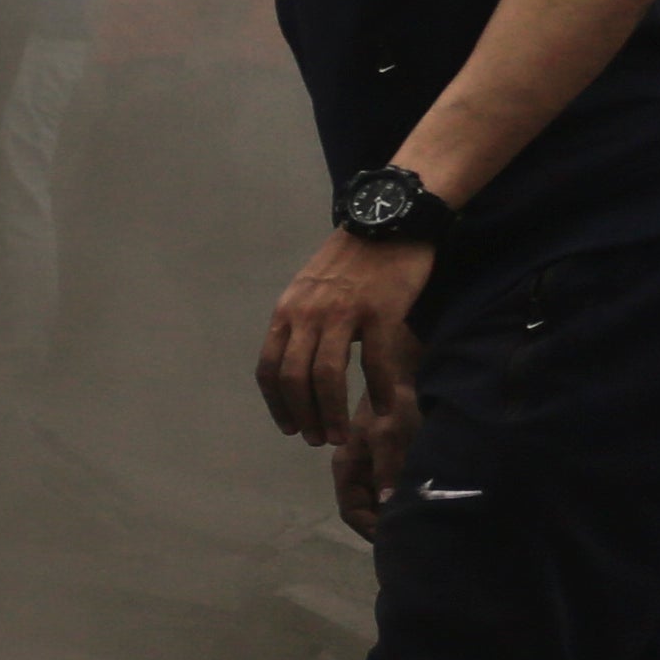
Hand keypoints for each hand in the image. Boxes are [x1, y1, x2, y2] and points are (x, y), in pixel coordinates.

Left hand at [256, 227, 427, 517]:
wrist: (390, 219)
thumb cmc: (353, 257)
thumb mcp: (310, 287)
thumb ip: (302, 321)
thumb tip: (299, 361)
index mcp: (287, 310)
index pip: (269, 367)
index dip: (276, 403)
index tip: (289, 427)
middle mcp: (306, 313)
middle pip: (293, 378)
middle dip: (303, 415)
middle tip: (317, 439)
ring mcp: (342, 312)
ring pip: (327, 376)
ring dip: (331, 413)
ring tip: (339, 436)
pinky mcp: (379, 311)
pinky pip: (375, 361)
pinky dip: (379, 390)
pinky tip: (385, 408)